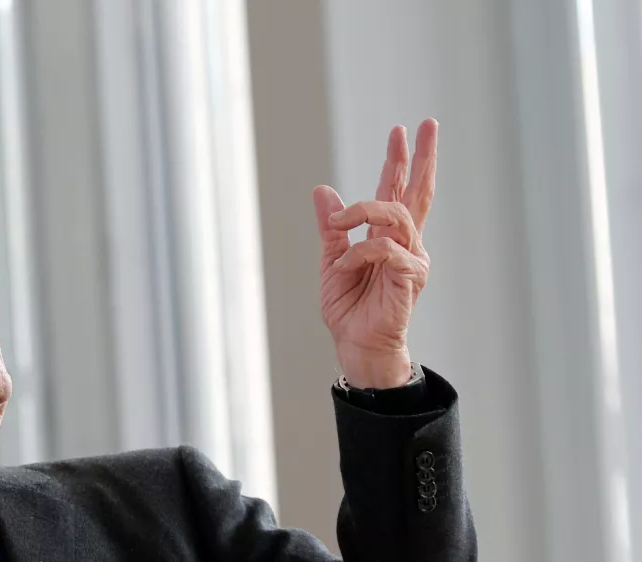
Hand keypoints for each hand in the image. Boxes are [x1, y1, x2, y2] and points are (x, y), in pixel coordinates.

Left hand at [312, 119, 437, 388]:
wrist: (354, 343)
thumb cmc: (348, 306)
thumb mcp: (331, 258)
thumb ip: (331, 227)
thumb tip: (323, 189)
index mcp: (387, 236)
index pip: (396, 191)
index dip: (399, 161)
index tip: (401, 130)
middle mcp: (405, 243)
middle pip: (418, 193)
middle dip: (421, 158)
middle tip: (426, 125)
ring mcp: (411, 259)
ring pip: (396, 216)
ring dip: (364, 212)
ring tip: (340, 221)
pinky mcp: (410, 278)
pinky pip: (387, 250)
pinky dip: (360, 252)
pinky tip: (345, 266)